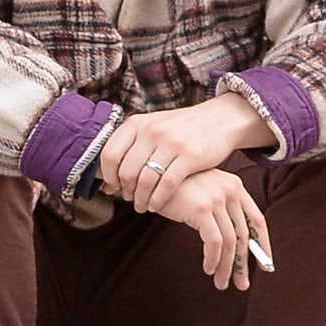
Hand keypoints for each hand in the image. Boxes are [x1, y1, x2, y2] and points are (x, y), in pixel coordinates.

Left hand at [99, 94, 274, 213]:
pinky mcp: (190, 156)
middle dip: (125, 190)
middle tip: (130, 199)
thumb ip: (129, 152)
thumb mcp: (152, 129)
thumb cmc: (181, 129)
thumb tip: (106, 186)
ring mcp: (171, 142)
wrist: (219, 119)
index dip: (107, 176)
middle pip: (126, 170)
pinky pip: (166, 184)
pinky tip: (157, 205)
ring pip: (145, 180)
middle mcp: (151, 131)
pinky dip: (158, 199)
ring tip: (143, 206)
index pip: (109, 154)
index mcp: (137, 123)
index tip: (113, 187)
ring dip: (141, 198)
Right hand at [123, 166, 270, 290]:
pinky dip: (213, 259)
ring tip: (221, 282)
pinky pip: (214, 242)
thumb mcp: (202, 193)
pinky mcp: (201, 207)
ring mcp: (216, 198)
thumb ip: (220, 210)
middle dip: (242, 263)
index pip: (257, 220)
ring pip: (230, 241)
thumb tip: (236, 245)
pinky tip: (208, 269)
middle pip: (244, 234)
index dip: (263, 245)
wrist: (149, 172)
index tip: (265, 265)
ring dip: (226, 267)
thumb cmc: (173, 186)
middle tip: (241, 283)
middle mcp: (230, 190)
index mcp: (234, 186)